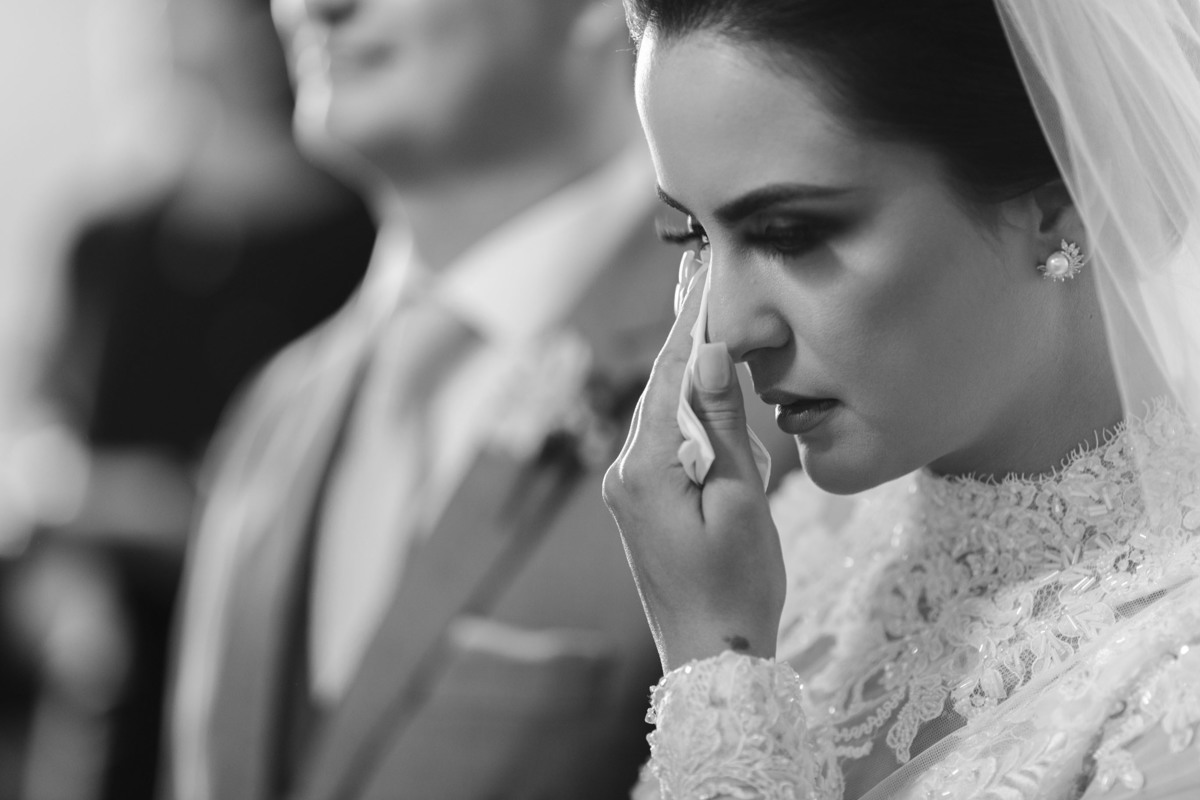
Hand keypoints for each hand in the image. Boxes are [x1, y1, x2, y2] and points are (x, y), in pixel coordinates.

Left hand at [603, 266, 785, 671]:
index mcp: (644, 469)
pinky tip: (702, 390)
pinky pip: (661, 445)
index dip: (689, 324)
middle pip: (658, 391)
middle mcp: (622, 474)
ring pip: (660, 417)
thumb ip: (722, 425)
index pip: (669, 377)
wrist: (711, 664)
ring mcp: (626, 493)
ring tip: (705, 320)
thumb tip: (705, 354)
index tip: (702, 273)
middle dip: (685, 340)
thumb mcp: (740, 502)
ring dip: (685, 376)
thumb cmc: (736, 589)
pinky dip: (684, 414)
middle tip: (703, 279)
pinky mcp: (639, 507)